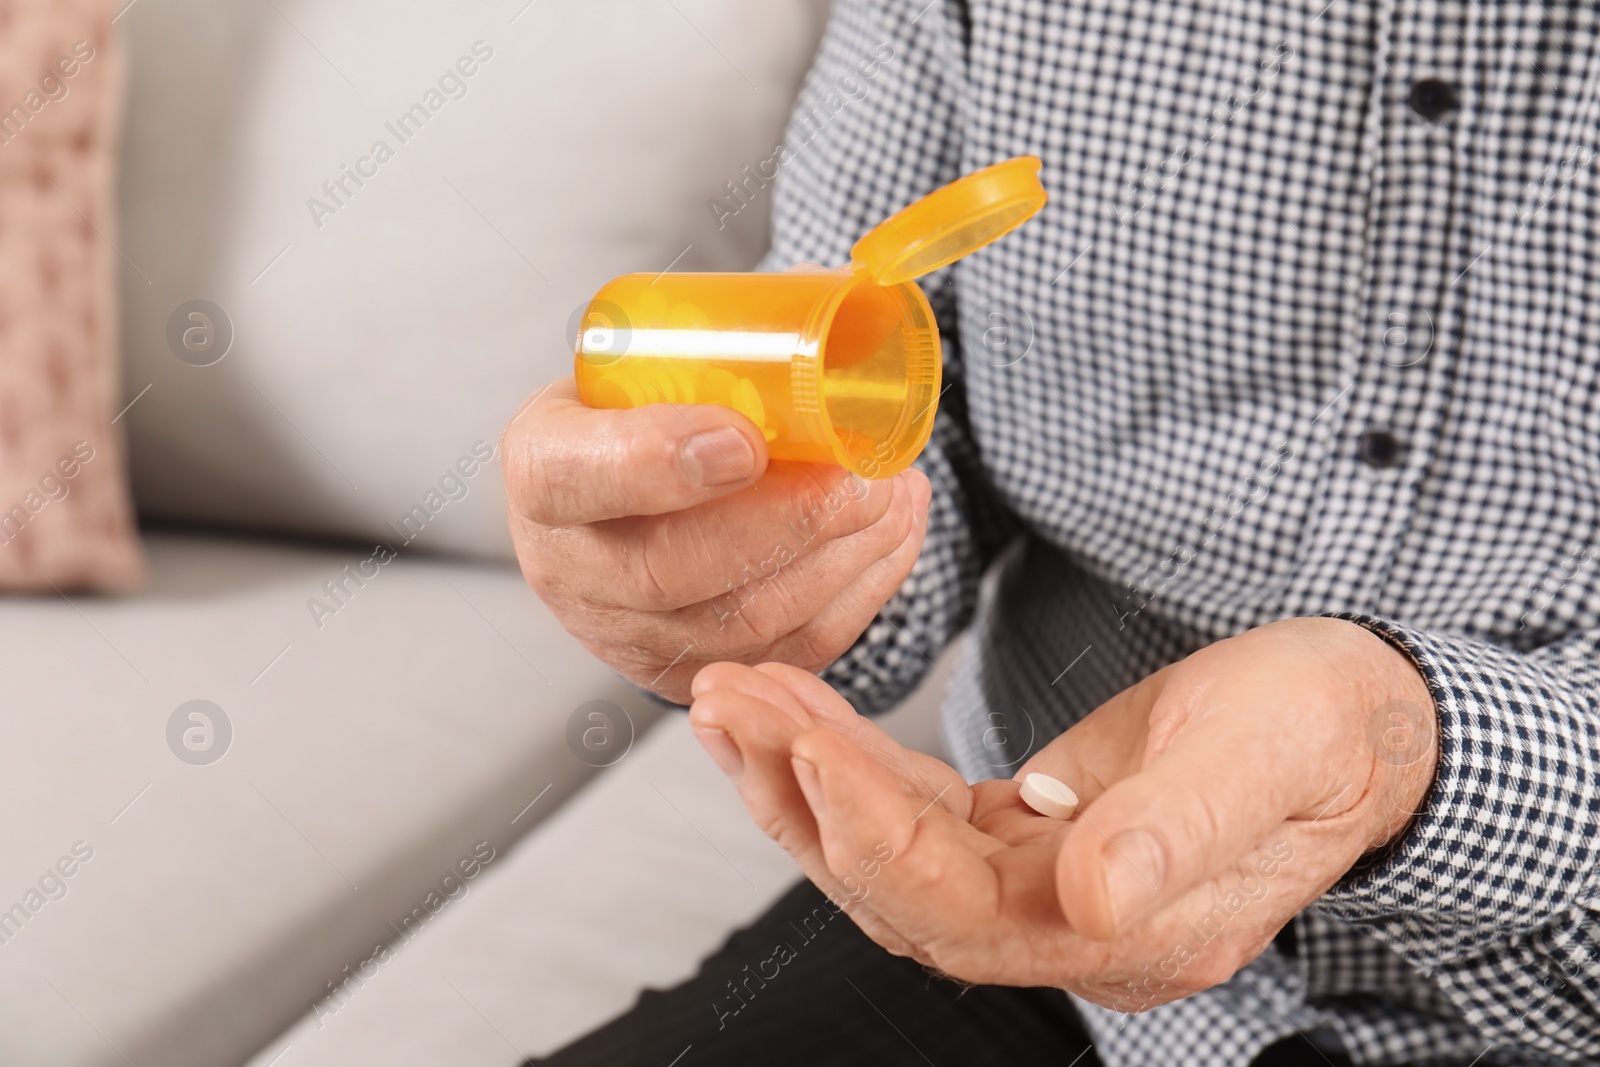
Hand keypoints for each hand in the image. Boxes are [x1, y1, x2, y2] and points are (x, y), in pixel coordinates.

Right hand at [501, 378, 930, 702]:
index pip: (574, 475)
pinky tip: (893, 538)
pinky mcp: (691, 674)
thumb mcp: (638, 364)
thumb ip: (714, 347)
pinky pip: (786, 651)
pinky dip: (858, 593)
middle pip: (670, 570)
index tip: (744, 441)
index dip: (659, 463)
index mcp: (545, 467)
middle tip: (864, 479)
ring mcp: (627, 636)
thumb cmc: (642, 414)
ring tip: (895, 497)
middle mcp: (568, 567)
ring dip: (839, 559)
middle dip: (788, 523)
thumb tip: (842, 309)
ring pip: (740, 621)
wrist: (621, 505)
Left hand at [688, 618, 1436, 1009]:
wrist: (1357, 716)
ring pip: (890, 853)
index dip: (872, 831)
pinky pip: (914, 813)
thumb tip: (1095, 902)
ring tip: (733, 698)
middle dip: (801, 796)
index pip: (961, 907)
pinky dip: (849, 763)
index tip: (804, 738)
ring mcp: (1046, 888)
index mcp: (1133, 932)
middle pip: (898, 888)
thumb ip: (1180, 833)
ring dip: (802, 778)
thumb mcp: (1268, 760)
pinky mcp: (1029, 837)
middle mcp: (1072, 928)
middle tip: (727, 699)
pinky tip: (799, 714)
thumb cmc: (1325, 728)